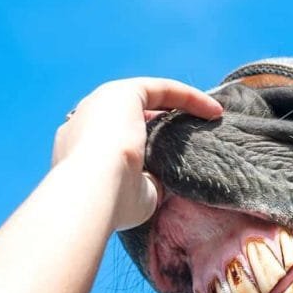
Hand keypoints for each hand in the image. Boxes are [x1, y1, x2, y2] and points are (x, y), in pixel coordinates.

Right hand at [51, 78, 222, 229]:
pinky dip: (188, 97)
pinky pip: (162, 89)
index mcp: (79, 149)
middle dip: (161, 123)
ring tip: (209, 119)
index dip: (143, 145)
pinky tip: (213, 111)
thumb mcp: (137, 195)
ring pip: (147, 99)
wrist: (91, 192)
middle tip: (191, 135)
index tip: (170, 158)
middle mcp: (86, 121)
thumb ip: (150, 184)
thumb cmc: (111, 203)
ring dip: (179, 106)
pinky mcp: (123, 92)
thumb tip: (169, 181)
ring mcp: (102, 104)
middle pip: (128, 115)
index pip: (112, 140)